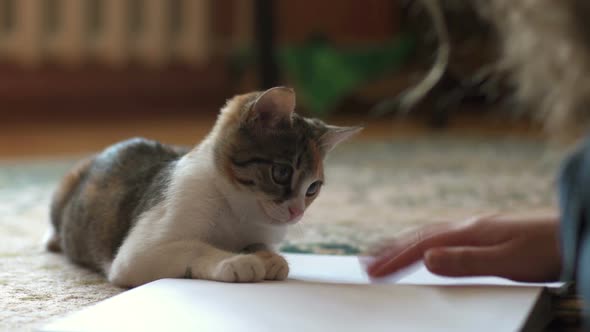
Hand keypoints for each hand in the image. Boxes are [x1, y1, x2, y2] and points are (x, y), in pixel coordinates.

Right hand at [366, 215, 561, 281]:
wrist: (574, 232)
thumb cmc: (547, 249)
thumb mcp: (508, 261)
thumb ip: (467, 261)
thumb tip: (428, 260)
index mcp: (469, 233)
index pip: (422, 247)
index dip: (394, 259)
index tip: (371, 271)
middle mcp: (469, 227)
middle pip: (420, 237)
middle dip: (391, 250)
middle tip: (365, 261)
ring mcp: (477, 229)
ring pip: (430, 235)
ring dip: (404, 244)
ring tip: (384, 252)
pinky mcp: (487, 234)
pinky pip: (444, 237)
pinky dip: (424, 243)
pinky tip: (427, 248)